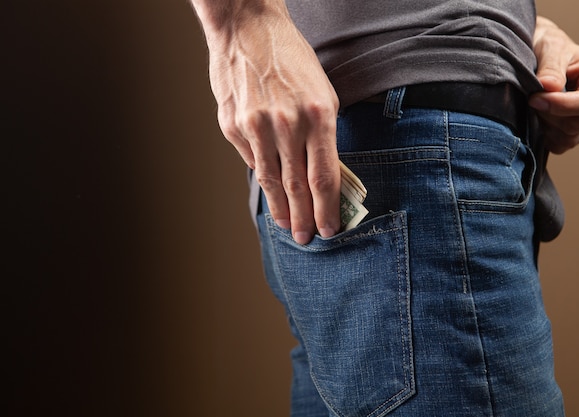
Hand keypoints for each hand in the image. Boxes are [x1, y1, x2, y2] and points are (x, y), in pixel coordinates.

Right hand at [192, 0, 340, 243]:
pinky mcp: (232, 125)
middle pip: (298, 187)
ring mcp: (255, 126)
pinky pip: (251, 160)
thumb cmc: (291, 60)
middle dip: (304, 219)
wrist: (248, 28)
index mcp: (317, 115)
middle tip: (307, 238)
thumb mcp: (323, 94)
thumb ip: (324, 137)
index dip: (328, 209)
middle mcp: (286, 124)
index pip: (324, 178)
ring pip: (271, 181)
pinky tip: (270, 190)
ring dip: (281, 209)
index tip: (330, 228)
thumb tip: (321, 177)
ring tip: (287, 226)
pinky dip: (263, 177)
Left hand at [530, 16, 578, 153]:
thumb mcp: (549, 48)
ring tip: (534, 103)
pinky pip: (558, 145)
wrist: (538, 54)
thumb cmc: (548, 46)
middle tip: (530, 97)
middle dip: (548, 115)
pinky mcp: (571, 132)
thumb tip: (549, 86)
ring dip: (544, 124)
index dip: (564, 105)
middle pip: (578, 124)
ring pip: (567, 138)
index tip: (535, 98)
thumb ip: (550, 67)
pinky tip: (536, 116)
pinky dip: (543, 134)